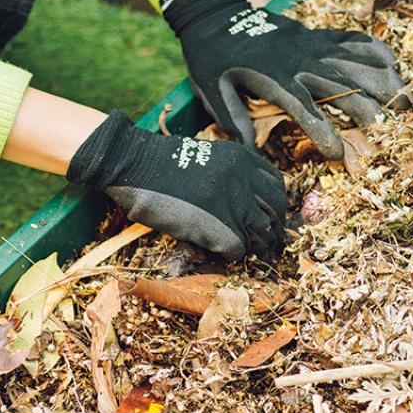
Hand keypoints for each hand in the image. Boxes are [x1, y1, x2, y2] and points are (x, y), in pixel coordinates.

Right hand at [66, 111, 286, 260]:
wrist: (136, 167)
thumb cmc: (161, 164)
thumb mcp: (207, 156)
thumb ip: (229, 173)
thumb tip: (243, 200)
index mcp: (243, 159)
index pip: (276, 185)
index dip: (275, 203)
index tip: (269, 214)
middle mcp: (245, 180)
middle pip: (276, 209)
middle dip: (274, 226)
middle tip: (268, 239)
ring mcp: (235, 205)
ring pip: (262, 232)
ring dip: (256, 244)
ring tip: (248, 250)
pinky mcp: (222, 230)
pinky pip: (239, 250)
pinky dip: (233, 255)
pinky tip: (222, 253)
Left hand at [164, 0, 405, 159]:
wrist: (217, 13)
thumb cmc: (213, 59)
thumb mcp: (213, 91)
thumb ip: (233, 120)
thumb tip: (248, 150)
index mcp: (276, 80)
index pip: (307, 110)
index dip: (325, 133)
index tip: (341, 156)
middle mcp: (302, 63)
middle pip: (345, 88)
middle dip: (372, 111)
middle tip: (394, 133)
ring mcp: (314, 46)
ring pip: (358, 64)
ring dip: (386, 83)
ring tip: (410, 103)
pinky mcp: (320, 35)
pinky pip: (355, 41)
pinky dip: (378, 52)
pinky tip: (396, 68)